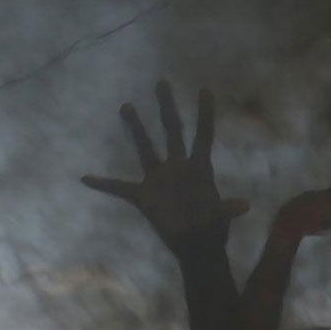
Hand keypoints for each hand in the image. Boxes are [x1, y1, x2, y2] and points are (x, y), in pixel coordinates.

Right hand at [81, 82, 247, 251]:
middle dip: (167, 107)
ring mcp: (159, 179)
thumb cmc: (211, 230)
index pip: (203, 136)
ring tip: (126, 105)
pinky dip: (104, 184)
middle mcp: (178, 167)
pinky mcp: (144, 196)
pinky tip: (86, 178)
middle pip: (172, 131)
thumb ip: (227, 209)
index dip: (205, 114)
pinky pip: (120, 188)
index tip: (205, 90)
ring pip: (146, 148)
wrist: (196, 247)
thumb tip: (244, 206)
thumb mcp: (220, 218)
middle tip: (162, 82)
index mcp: (199, 169)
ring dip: (136, 128)